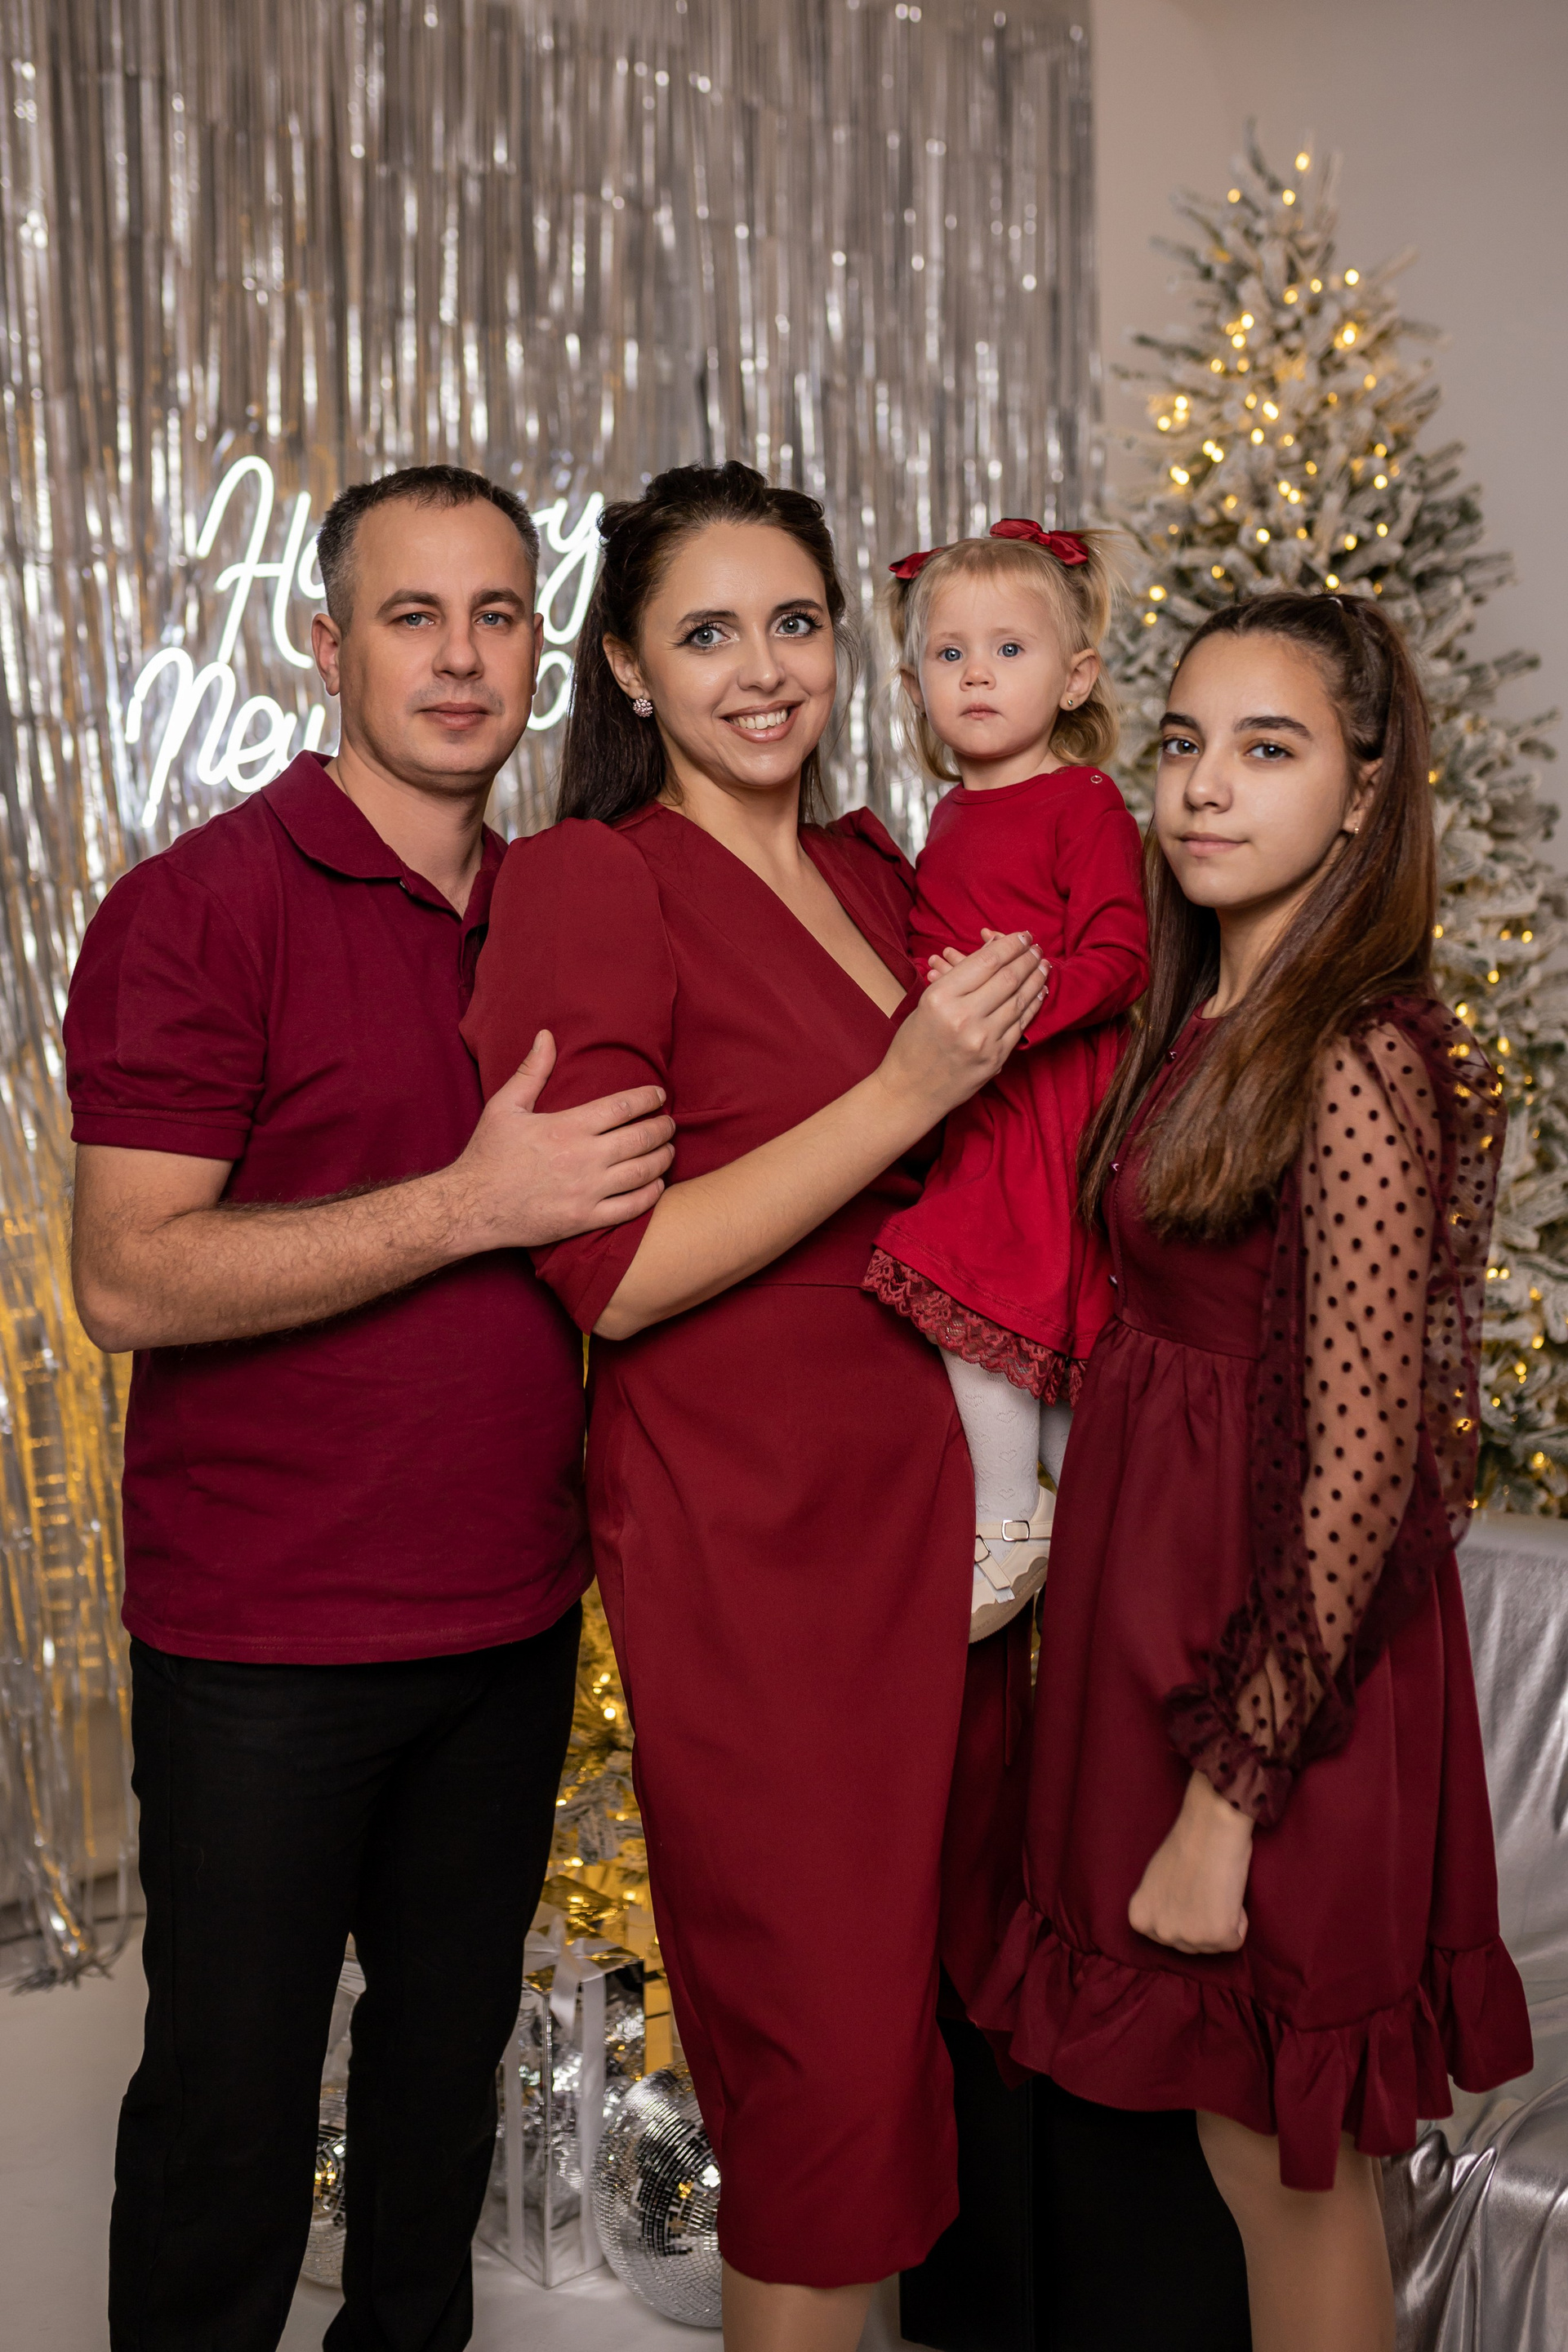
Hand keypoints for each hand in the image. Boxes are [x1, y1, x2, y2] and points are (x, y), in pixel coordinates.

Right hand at [449, 1031, 675, 1249]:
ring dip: (663, 1159)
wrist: (470, 1207)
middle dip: (663, 1128)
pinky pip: (631, 1207)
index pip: (622, 1106)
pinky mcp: (585, 1219)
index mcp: (567, 1126)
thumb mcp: (505, 1106)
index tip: (659, 1096)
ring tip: (669, 1151)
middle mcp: (583, 1158)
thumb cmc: (487, 1155)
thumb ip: (531, 1071)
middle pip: (641, 1138)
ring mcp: (587, 1191)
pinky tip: (656, 1186)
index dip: (648, 1098)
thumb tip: (547, 1035)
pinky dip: (651, 1195)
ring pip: (642, 1172)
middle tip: (670, 1124)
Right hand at [881, 931, 1045, 1121]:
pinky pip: (1021, 1025)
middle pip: (1008, 978)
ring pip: (1019, 1001)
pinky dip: (1033, 1005)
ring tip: (1043, 965)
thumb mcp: (926, 1003)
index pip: (986, 961)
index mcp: (940, 998)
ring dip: (1036, 979)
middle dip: (1027, 958)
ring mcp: (982, 1040)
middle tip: (1036, 947)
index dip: (1009, 944)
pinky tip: (1039, 992)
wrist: (909, 1092)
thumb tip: (993, 952)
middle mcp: (963, 1017)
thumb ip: (959, 979)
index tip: (1022, 936)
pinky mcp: (995, 1059)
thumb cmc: (913, 1045)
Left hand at [1128, 1769, 1252, 1954]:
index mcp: (1140, 1918)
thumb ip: (1159, 1905)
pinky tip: (1227, 1893)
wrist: (1210, 1829)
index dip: (1184, 1913)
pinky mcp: (1217, 1936)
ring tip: (1214, 1888)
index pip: (1167, 1934)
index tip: (1187, 1891)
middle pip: (1190, 1944)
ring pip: (1213, 1944)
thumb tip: (1172, 1918)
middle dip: (1202, 1921)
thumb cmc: (1186, 1845)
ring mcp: (1189, 1937)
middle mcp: (1160, 1932)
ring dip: (1220, 1921)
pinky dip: (1238, 1920)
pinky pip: (1235, 1940)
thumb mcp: (1154, 1880)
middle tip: (1204, 1888)